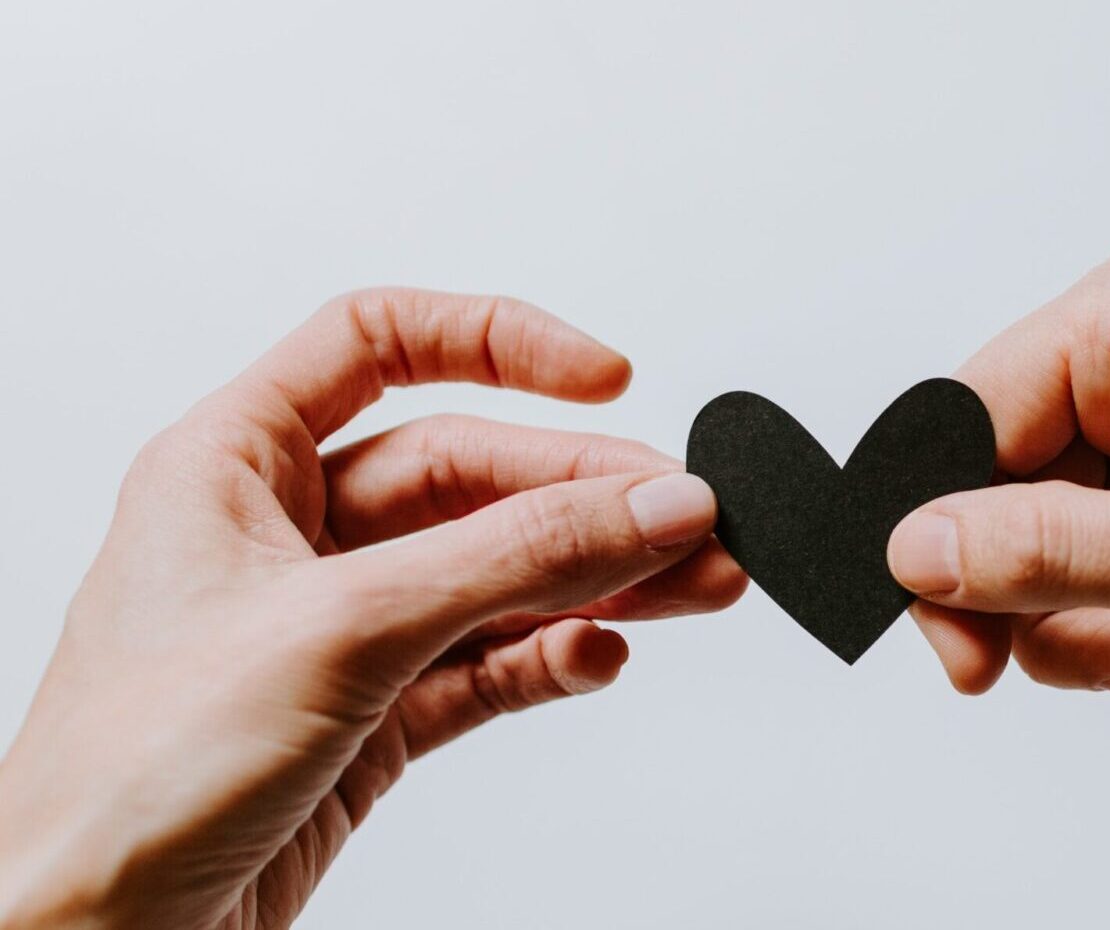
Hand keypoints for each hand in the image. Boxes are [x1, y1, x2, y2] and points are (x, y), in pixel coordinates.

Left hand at [0, 291, 744, 928]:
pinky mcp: (372, 715)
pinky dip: (553, 656)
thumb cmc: (128, 777)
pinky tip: (599, 655)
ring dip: (598, 579)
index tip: (605, 377)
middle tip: (688, 519)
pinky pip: (490, 662)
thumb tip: (649, 503)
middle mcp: (287, 535)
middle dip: (585, 495)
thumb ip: (513, 559)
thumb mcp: (343, 630)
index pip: (377, 342)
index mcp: (234, 464)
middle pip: (469, 471)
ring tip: (695, 585)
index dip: (496, 341)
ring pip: (496, 572)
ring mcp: (337, 627)